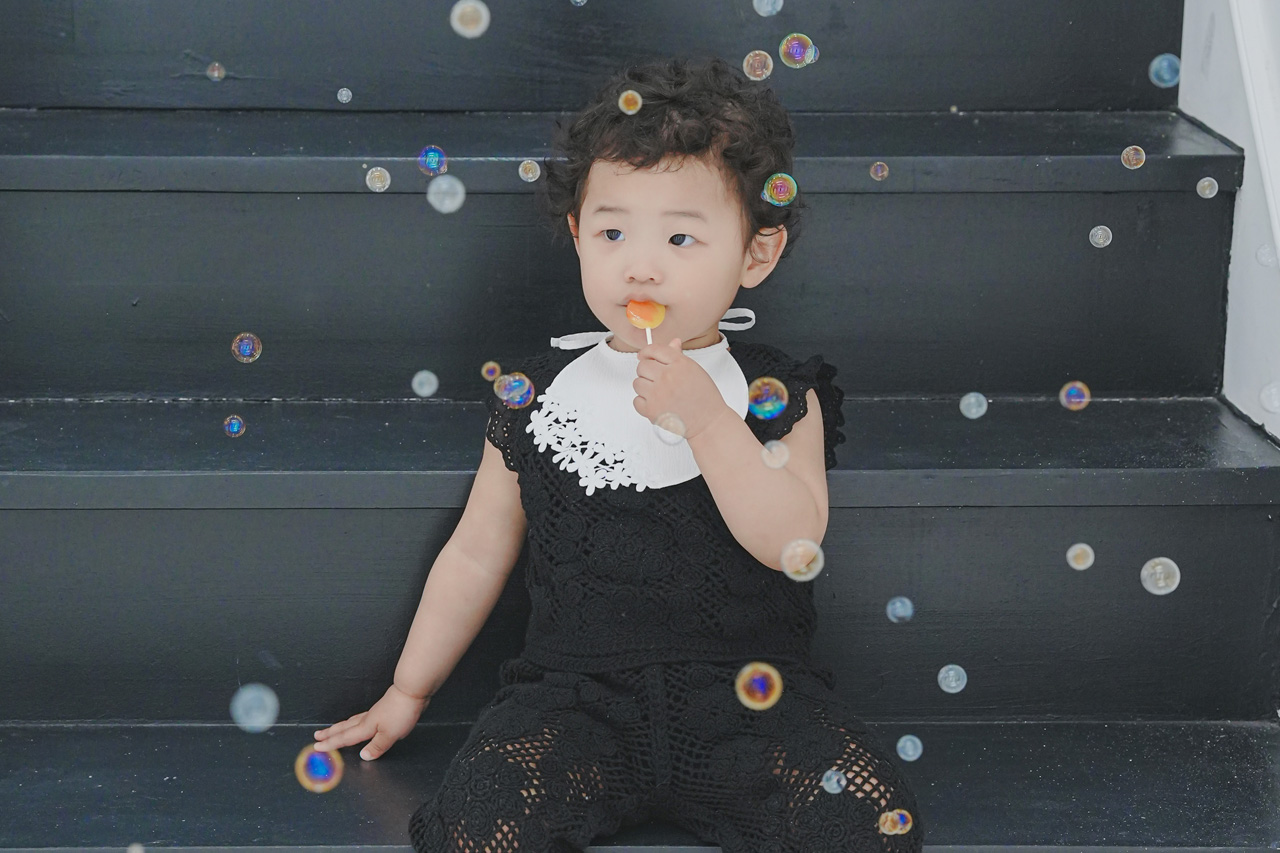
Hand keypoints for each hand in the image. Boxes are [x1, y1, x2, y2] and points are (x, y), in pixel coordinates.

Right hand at [313, 682, 428, 760]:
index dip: (331, 744)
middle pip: (344, 728)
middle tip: (317, 736)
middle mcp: (367, 719)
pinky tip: (359, 723)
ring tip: (332, 730)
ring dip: (340, 727)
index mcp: (366, 726)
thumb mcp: (390, 734)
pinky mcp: (382, 710)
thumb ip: (377, 746)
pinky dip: (354, 722)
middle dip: (330, 733)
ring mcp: (374, 713)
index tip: (317, 747)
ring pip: (351, 722)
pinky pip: (361, 718)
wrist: (411, 691)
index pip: (345, 738)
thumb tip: (363, 756)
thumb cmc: (401, 711)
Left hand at [633, 337, 729, 440]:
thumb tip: (673, 342)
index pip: (654, 350)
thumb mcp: (695, 371)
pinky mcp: (652, 410)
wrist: (708, 422)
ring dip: (645, 387)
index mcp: (679, 364)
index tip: (644, 355)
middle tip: (656, 379)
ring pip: (637, 383)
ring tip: (659, 393)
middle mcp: (667, 377)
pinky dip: (643, 402)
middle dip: (647, 371)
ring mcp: (658, 394)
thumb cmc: (705, 398)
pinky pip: (636, 401)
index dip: (646, 352)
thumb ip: (679, 356)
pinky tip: (656, 403)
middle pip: (642, 366)